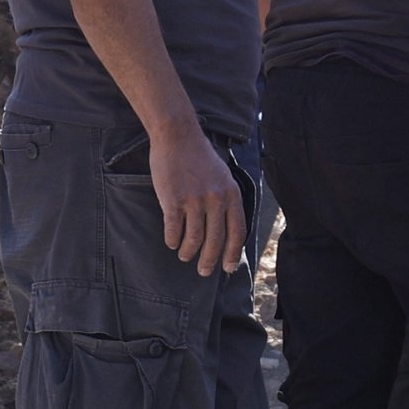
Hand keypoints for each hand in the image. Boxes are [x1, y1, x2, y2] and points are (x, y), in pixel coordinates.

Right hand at [151, 126, 246, 274]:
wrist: (177, 137)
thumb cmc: (200, 158)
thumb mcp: (223, 178)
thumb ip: (225, 201)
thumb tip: (226, 230)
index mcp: (232, 195)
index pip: (237, 232)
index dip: (232, 253)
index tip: (227, 268)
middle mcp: (216, 199)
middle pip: (215, 240)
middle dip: (210, 260)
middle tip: (204, 271)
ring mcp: (194, 200)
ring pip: (194, 238)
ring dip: (189, 252)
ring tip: (184, 257)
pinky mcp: (173, 199)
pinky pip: (174, 228)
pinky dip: (173, 240)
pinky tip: (171, 243)